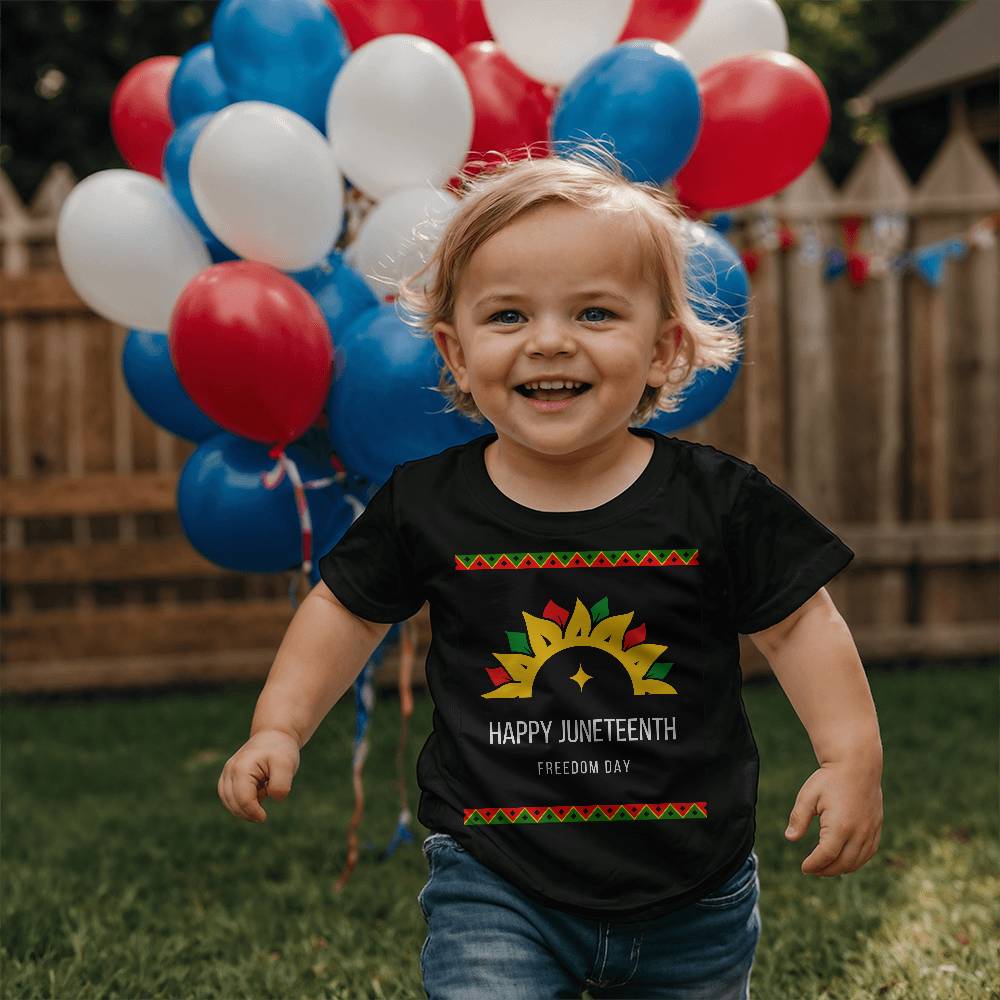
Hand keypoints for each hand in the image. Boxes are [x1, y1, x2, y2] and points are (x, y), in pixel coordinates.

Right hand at [218, 729, 299, 822]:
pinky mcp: (227, 777)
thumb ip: (281, 784)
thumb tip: (273, 798)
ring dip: (244, 807)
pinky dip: (240, 802)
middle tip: (263, 811)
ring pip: (229, 802)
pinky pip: (229, 798)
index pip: (243, 800)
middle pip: (233, 804)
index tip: (265, 816)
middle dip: (248, 812)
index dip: (254, 813)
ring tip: (261, 795)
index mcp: (242, 768)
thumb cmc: (281, 750)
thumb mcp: (287, 765)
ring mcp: (226, 773)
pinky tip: (255, 795)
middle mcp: (229, 770)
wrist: (275, 735)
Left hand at [784, 759, 882, 875]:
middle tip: (812, 871)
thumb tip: (790, 838)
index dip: (814, 865)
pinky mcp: (877, 828)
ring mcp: (870, 831)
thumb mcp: (808, 795)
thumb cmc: (829, 779)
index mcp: (841, 826)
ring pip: (857, 861)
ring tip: (825, 868)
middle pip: (843, 864)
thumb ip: (799, 818)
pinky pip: (869, 853)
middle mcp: (859, 832)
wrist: (857, 765)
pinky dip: (856, 861)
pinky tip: (844, 860)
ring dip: (841, 869)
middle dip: (826, 871)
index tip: (803, 868)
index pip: (826, 855)